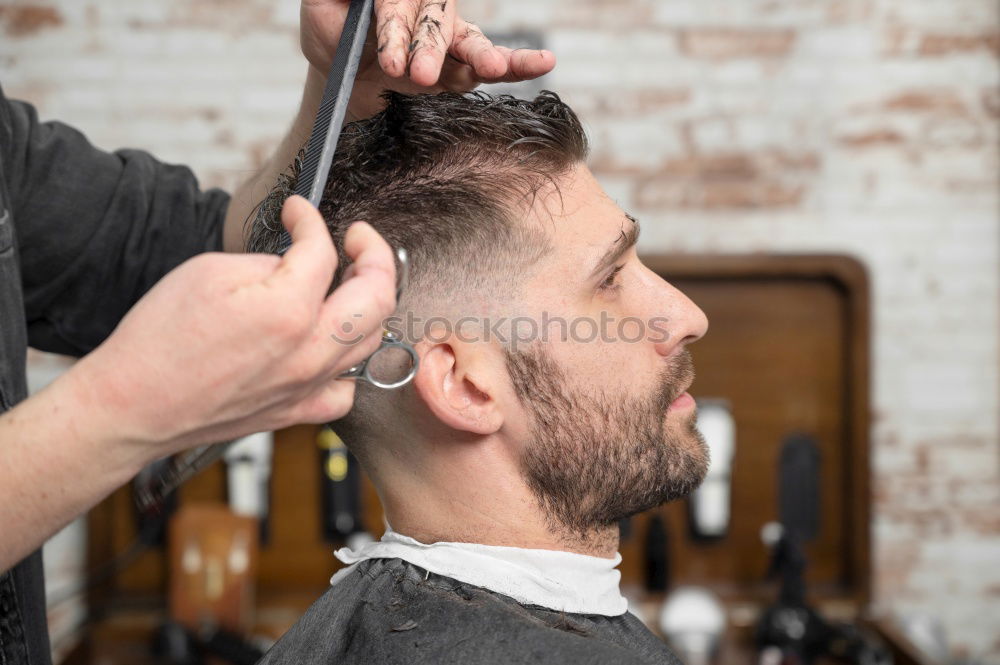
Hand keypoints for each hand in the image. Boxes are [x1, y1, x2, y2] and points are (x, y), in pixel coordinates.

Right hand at [69, 196, 395, 458]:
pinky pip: (347, 388)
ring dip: (367, 304)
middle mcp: (309, 353)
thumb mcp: (209, 272)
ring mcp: (309, 386)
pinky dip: (348, 363)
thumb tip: (296, 265)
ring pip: (371, 341)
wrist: (133, 406)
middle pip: (378, 296)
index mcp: (287, 311)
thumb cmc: (158, 341)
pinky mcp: (299, 412)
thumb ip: (268, 263)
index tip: (297, 212)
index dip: (310, 220)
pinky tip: (331, 346)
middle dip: (374, 255)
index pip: (324, 251)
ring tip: (348, 284)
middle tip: (356, 239)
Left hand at [300, 0, 555, 117]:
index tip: (388, 57)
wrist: (344, 79)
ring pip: (469, 40)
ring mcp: (450, 36)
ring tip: (490, 68)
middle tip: (421, 74)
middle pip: (437, 20)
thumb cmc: (333, 35)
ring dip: (478, 57)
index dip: (396, 27)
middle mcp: (428, 6)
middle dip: (430, 46)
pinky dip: (520, 65)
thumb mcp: (321, 9)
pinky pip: (497, 64)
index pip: (402, 1)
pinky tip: (543, 63)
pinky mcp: (462, 67)